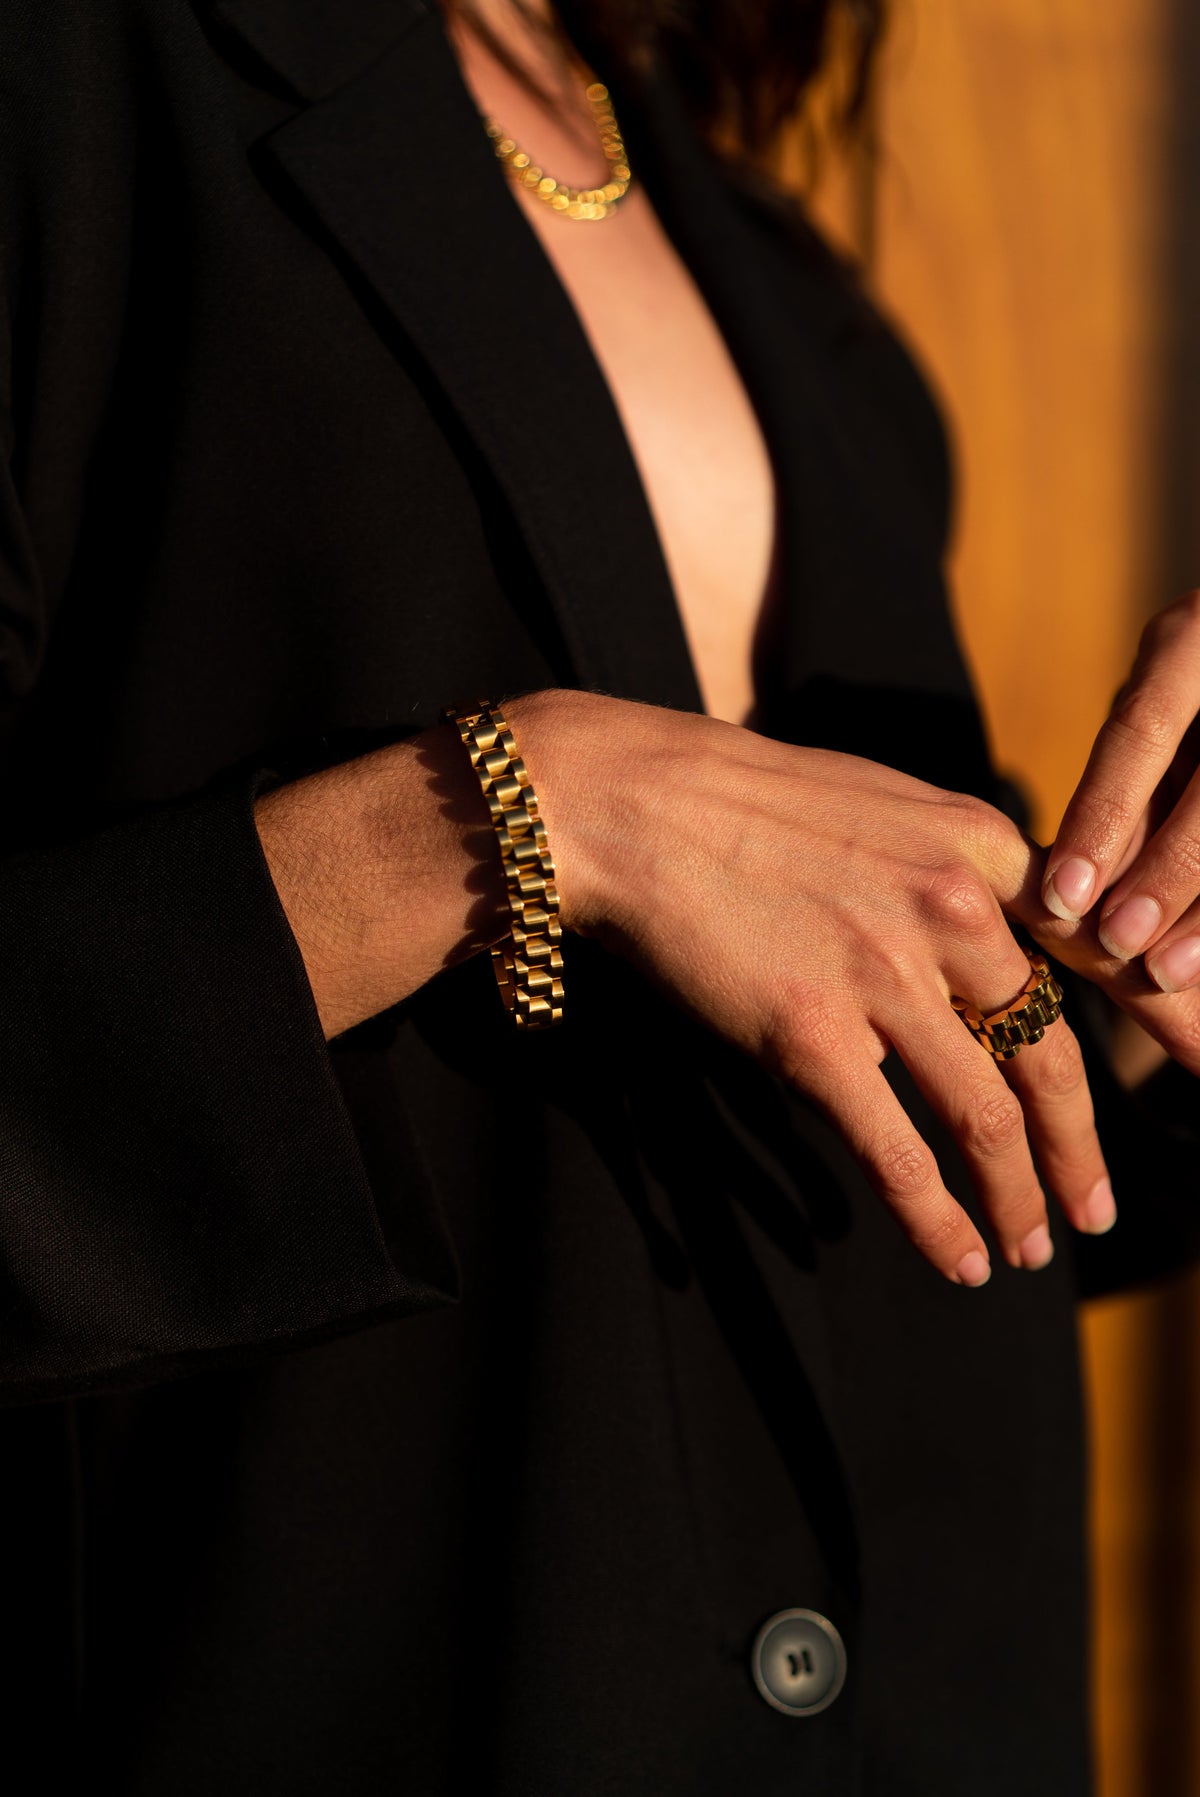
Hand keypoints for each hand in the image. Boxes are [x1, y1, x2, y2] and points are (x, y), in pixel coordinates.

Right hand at [512, 690, 1113, 1288]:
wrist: (631, 801)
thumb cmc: (741, 801)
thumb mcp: (879, 805)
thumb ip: (949, 870)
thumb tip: (987, 938)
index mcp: (978, 844)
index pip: (1091, 954)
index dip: (1161, 1023)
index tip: (1191, 1074)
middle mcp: (952, 908)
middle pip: (1050, 1053)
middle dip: (1079, 1147)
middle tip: (1094, 1208)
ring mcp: (884, 974)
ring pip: (988, 1117)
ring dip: (1018, 1196)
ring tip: (1029, 1245)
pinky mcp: (812, 1035)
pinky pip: (896, 1153)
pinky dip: (937, 1220)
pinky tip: (962, 1259)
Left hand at [1037, 591, 1199, 1065]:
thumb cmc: (1194, 692)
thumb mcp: (1160, 707)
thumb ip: (1130, 782)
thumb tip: (1071, 887)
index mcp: (1190, 637)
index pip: (1140, 731)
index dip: (1102, 817)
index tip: (1062, 897)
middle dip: (1164, 876)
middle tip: (1117, 946)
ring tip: (1169, 969)